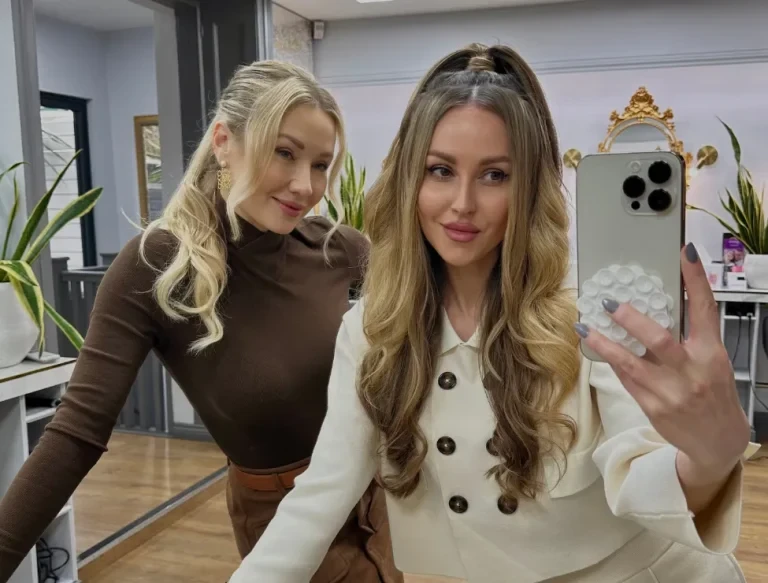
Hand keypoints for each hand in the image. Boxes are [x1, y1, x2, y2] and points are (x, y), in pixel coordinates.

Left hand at [577, 243, 749, 477]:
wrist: (718, 441)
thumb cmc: (713, 394)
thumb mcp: (711, 361)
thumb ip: (690, 337)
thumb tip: (656, 306)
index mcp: (710, 353)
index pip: (705, 309)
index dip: (696, 279)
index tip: (686, 252)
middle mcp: (692, 371)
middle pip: (659, 338)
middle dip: (631, 318)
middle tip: (609, 301)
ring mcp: (671, 392)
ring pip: (631, 362)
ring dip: (604, 342)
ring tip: (584, 326)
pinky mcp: (653, 407)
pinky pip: (626, 379)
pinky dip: (612, 362)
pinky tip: (598, 348)